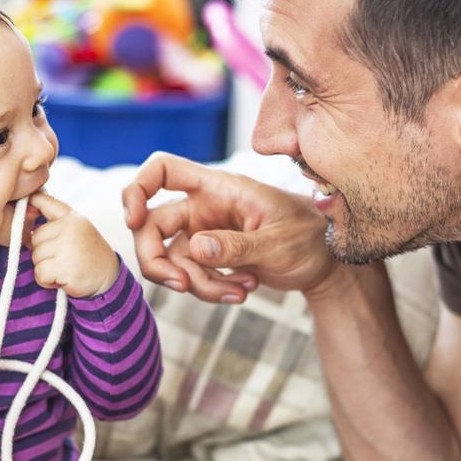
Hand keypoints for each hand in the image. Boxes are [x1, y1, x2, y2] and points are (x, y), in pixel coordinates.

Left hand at [28, 192, 119, 297]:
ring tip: (64, 268)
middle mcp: (70, 228)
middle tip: (62, 258)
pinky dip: (47, 281)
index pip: (46, 201)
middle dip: (43, 252)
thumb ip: (57, 221)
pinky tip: (62, 279)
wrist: (109, 278)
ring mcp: (67, 247)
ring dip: (45, 267)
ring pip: (36, 256)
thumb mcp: (78, 230)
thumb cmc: (89, 255)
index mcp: (73, 218)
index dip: (33, 200)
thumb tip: (29, 209)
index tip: (29, 202)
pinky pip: (39, 273)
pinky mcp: (64, 267)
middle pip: (35, 238)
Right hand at [121, 152, 337, 303]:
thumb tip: (196, 248)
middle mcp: (203, 207)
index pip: (162, 170)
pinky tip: (244, 290)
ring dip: (199, 284)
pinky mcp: (211, 258)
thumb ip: (238, 245)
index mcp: (217, 187)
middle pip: (152, 226)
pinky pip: (192, 276)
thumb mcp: (279, 241)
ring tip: (241, 290)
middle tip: (182, 286)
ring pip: (173, 261)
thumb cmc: (309, 237)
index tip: (133, 219)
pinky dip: (211, 289)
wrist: (326, 261)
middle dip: (159, 262)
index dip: (137, 189)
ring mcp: (204, 233)